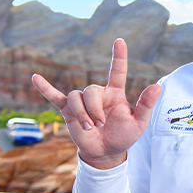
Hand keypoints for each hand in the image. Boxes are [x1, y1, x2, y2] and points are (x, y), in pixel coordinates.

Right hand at [31, 38, 161, 169]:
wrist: (107, 152)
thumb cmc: (125, 135)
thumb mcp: (140, 123)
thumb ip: (146, 105)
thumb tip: (157, 86)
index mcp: (116, 94)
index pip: (117, 71)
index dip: (119, 56)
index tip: (119, 41)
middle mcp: (98, 94)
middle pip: (90, 90)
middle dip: (94, 109)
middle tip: (100, 125)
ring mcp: (82, 102)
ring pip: (75, 96)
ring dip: (82, 114)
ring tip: (90, 127)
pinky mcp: (69, 111)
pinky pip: (55, 97)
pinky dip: (45, 88)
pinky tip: (34, 78)